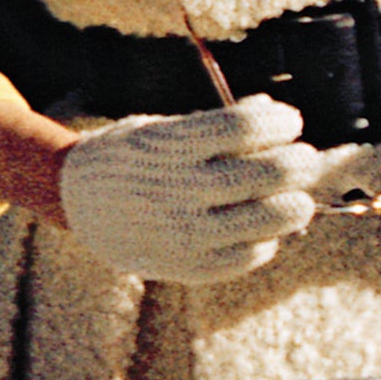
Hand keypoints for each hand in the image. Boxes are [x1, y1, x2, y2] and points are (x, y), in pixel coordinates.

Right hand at [48, 99, 330, 284]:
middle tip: (304, 157)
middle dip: (299, 162)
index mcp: (170, 145)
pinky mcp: (189, 268)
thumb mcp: (163, 128)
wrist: (76, 203)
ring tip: (296, 197)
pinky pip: (250, 256)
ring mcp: (185, 233)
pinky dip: (267, 240)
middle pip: (266, 174)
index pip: (244, 127)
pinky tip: (263, 227)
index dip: (279, 121)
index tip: (289, 120)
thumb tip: (271, 111)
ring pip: (268, 221)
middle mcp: (178, 189)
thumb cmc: (131, 156)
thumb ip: (216, 124)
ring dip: (295, 205)